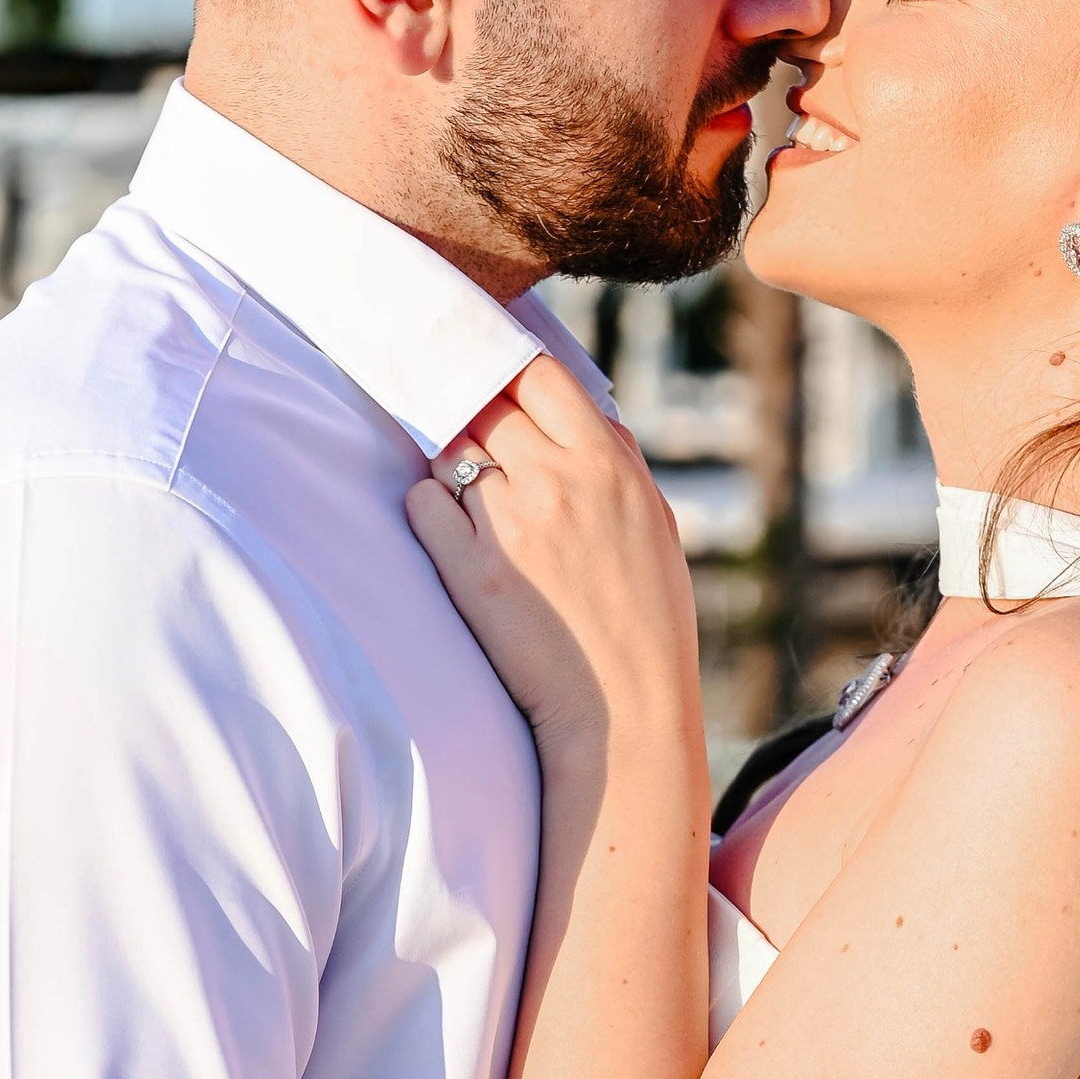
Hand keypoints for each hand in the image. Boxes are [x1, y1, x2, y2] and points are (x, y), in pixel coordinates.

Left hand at [405, 354, 703, 769]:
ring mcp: (511, 521)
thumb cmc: (648, 620)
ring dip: (447, 460)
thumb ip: (620, 458)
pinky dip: (428, 507)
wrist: (625, 710)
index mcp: (606, 461)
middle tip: (459, 427)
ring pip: (447, 448)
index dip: (505, 368)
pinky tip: (447, 530)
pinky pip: (423, 502)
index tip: (490, 378)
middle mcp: (557, 478)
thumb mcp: (655, 523)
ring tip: (465, 495)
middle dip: (468, 409)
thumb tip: (584, 410)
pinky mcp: (471, 568)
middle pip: (483, 401)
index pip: (537, 372)